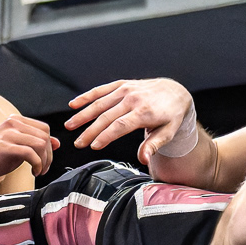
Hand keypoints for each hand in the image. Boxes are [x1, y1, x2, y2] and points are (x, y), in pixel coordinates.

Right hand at [0, 115, 57, 183]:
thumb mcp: (17, 148)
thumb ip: (34, 144)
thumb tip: (56, 143)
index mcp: (15, 121)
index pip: (44, 128)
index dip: (50, 145)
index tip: (46, 159)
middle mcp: (12, 123)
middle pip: (45, 136)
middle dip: (49, 155)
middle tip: (43, 169)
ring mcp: (8, 134)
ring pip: (40, 143)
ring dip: (44, 161)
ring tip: (39, 171)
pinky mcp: (4, 146)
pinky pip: (30, 153)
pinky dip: (37, 165)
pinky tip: (34, 172)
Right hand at [66, 79, 193, 157]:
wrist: (175, 91)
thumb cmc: (171, 115)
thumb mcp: (168, 133)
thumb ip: (153, 146)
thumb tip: (143, 159)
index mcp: (144, 112)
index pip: (120, 126)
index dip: (105, 136)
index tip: (93, 146)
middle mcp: (133, 99)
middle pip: (106, 116)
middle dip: (90, 131)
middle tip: (78, 143)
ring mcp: (126, 90)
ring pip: (100, 103)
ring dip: (83, 115)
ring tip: (70, 126)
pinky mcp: (122, 84)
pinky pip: (101, 90)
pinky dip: (87, 96)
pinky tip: (74, 104)